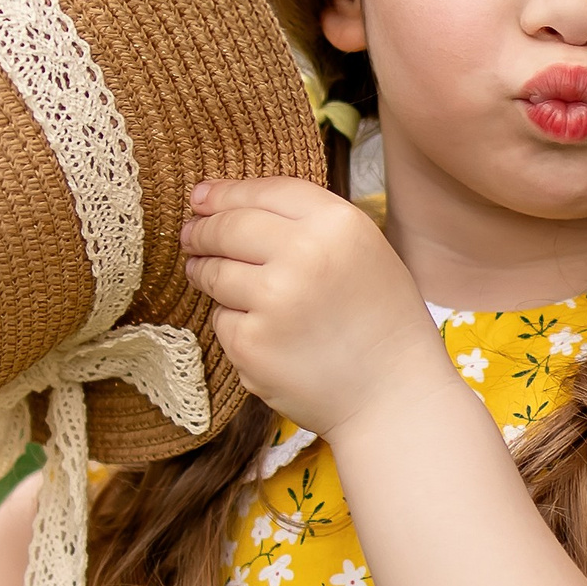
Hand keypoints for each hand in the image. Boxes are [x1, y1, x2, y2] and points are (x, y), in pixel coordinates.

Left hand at [179, 178, 450, 435]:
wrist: (394, 394)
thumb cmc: (381, 321)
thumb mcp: (364, 251)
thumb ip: (308, 223)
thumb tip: (219, 201)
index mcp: (339, 224)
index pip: (265, 191)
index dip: (226, 192)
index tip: (201, 196)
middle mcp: (305, 254)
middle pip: (228, 227)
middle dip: (202, 230)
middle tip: (192, 235)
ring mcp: (274, 300)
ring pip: (213, 272)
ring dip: (204, 272)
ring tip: (213, 277)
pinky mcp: (251, 343)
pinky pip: (222, 319)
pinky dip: (232, 323)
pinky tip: (262, 333)